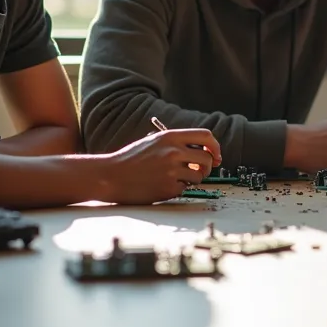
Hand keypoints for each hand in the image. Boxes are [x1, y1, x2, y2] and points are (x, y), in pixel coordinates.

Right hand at [99, 129, 221, 203]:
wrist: (110, 175)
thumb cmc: (131, 159)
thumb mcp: (154, 142)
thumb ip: (177, 144)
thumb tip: (203, 152)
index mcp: (170, 137)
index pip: (206, 136)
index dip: (215, 147)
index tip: (216, 156)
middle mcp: (173, 152)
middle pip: (207, 159)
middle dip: (207, 167)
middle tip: (199, 171)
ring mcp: (171, 170)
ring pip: (199, 177)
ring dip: (192, 180)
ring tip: (174, 178)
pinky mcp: (168, 188)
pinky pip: (184, 189)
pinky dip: (178, 189)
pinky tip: (162, 185)